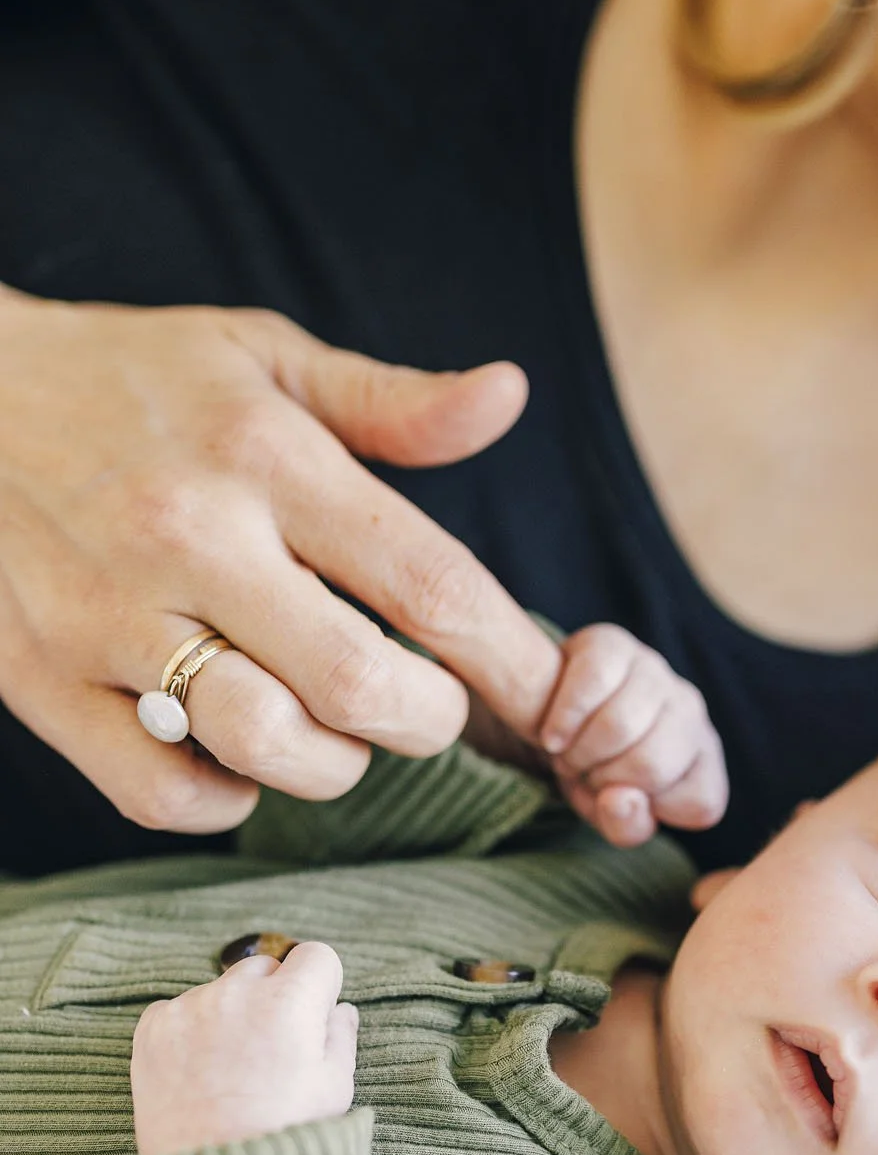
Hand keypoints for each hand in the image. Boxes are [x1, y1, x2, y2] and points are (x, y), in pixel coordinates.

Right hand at [0, 292, 563, 832]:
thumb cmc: (130, 377)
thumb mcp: (263, 356)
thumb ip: (393, 400)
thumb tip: (510, 395)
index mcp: (266, 455)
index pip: (426, 578)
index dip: (510, 654)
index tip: (549, 692)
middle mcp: (192, 537)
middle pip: (359, 683)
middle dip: (428, 719)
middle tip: (431, 709)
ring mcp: (108, 615)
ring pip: (265, 744)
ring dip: (334, 764)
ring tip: (340, 731)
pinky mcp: (40, 678)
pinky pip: (159, 790)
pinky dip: (224, 798)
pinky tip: (241, 758)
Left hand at [131, 940, 356, 1154]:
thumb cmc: (279, 1138)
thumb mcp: (334, 1090)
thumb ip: (341, 1036)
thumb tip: (338, 1009)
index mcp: (290, 1002)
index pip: (316, 955)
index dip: (320, 985)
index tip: (312, 1015)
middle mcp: (237, 994)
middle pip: (265, 968)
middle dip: (273, 997)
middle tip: (270, 1048)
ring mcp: (190, 1009)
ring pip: (221, 989)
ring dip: (230, 1013)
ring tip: (230, 1069)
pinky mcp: (152, 1029)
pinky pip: (178, 1009)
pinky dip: (189, 1030)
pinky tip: (198, 1071)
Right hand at [536, 624, 727, 845]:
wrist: (558, 726)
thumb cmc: (599, 776)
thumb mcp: (614, 817)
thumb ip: (626, 825)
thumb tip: (620, 799)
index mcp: (704, 758)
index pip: (698, 801)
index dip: (648, 811)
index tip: (620, 799)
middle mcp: (690, 710)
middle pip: (651, 763)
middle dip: (604, 780)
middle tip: (584, 775)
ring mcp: (655, 671)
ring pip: (618, 724)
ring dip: (579, 752)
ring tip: (570, 754)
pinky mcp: (613, 642)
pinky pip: (593, 681)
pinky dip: (564, 718)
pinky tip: (553, 734)